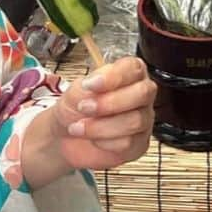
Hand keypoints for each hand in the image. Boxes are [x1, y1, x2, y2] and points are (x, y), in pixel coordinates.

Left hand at [23, 58, 156, 184]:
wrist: (67, 137)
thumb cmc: (75, 108)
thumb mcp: (74, 91)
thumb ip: (87, 85)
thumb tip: (96, 83)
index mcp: (129, 73)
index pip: (134, 68)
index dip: (113, 77)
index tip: (90, 85)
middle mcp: (141, 95)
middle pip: (143, 93)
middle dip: (110, 102)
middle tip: (84, 107)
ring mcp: (143, 120)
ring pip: (135, 121)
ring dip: (101, 126)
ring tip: (80, 126)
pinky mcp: (139, 144)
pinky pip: (129, 143)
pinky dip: (105, 142)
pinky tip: (93, 139)